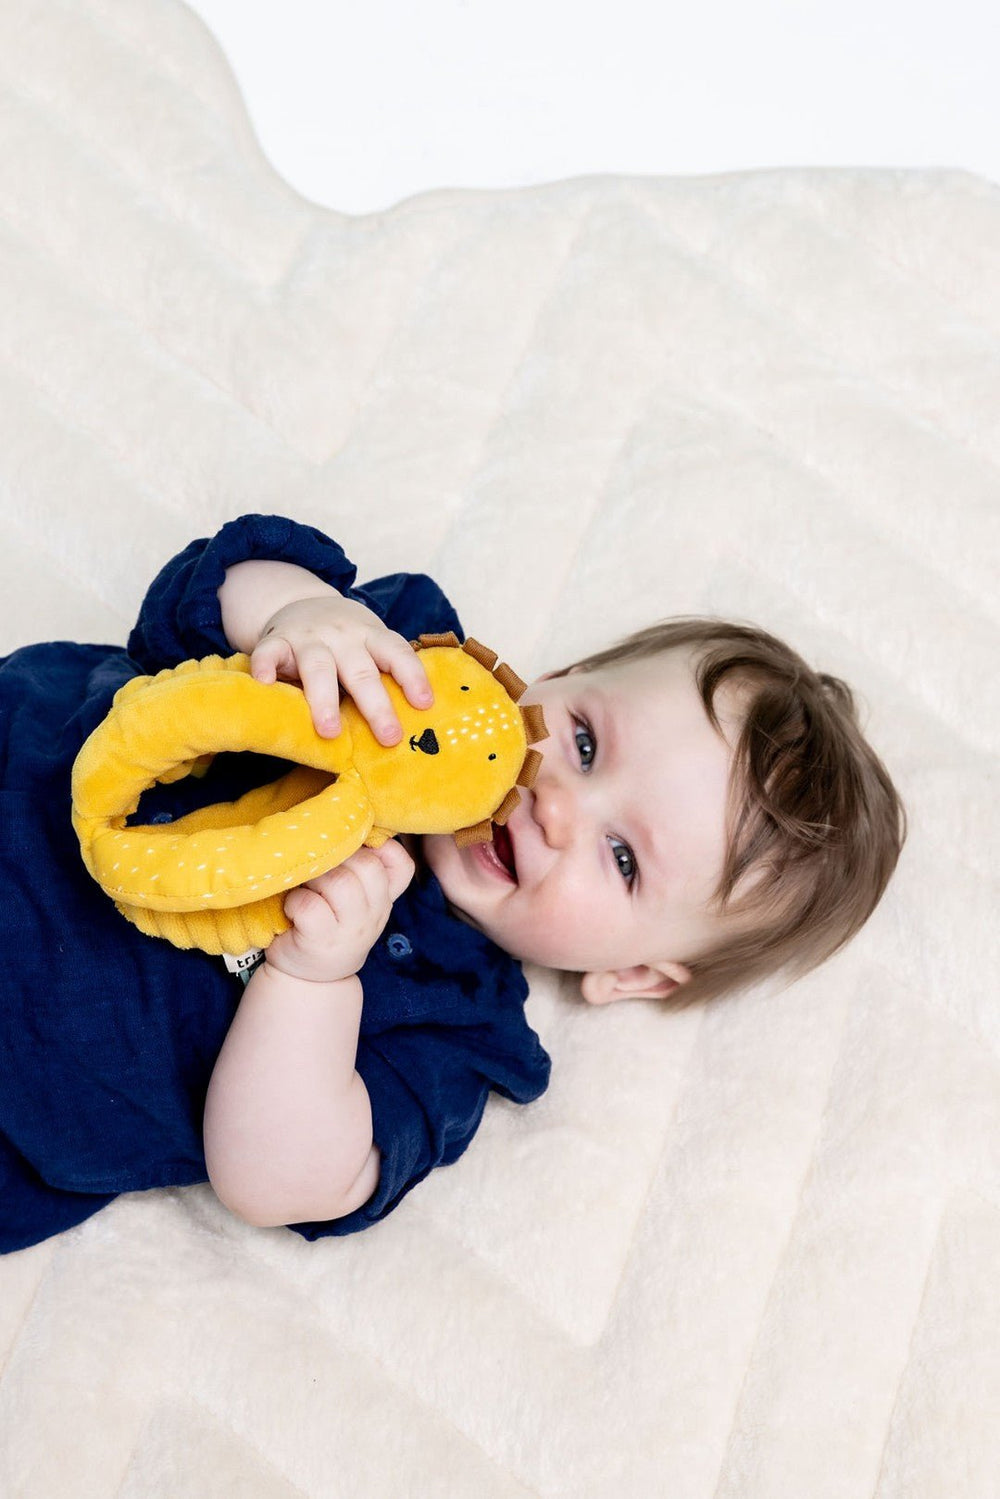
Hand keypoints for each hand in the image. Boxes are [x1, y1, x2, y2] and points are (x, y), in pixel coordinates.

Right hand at [248, 594, 433, 744]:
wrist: (302, 602)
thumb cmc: (346, 640)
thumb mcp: (370, 645)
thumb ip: (383, 673)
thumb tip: (415, 721)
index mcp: (371, 636)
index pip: (397, 653)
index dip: (412, 677)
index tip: (424, 705)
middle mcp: (343, 635)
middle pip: (361, 670)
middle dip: (376, 705)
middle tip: (389, 737)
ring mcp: (308, 637)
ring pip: (318, 667)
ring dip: (324, 698)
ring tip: (330, 730)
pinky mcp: (276, 640)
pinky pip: (268, 652)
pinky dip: (264, 666)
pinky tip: (263, 685)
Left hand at [264, 839, 415, 984]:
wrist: (310, 977)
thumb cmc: (328, 923)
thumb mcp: (356, 901)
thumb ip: (361, 869)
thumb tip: (353, 823)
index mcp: (383, 898)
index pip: (401, 865)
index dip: (381, 848)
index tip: (355, 847)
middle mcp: (374, 914)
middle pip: (367, 866)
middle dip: (337, 859)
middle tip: (318, 869)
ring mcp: (350, 930)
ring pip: (339, 883)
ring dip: (314, 879)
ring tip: (305, 888)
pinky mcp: (321, 940)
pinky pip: (310, 906)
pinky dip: (295, 902)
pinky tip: (293, 909)